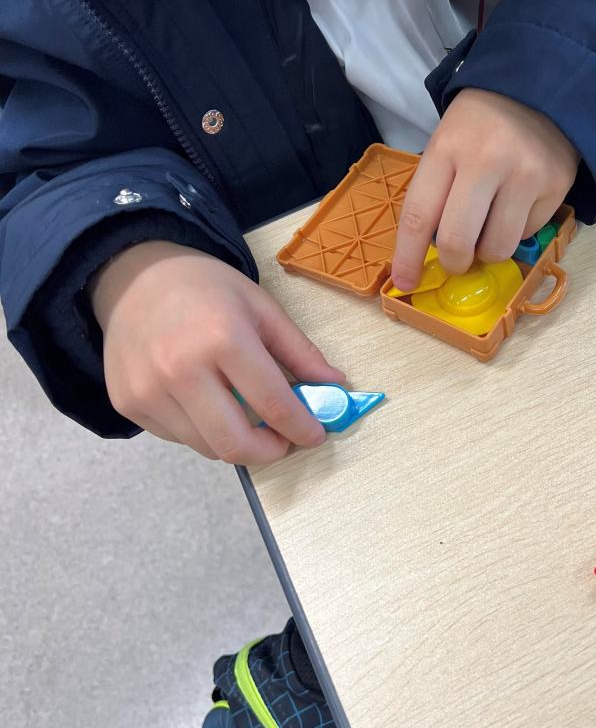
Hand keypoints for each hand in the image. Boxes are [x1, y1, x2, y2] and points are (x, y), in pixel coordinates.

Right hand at [91, 241, 343, 462]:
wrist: (133, 276)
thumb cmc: (205, 288)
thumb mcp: (261, 307)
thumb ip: (300, 351)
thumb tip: (336, 386)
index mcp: (224, 339)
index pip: (274, 406)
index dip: (302, 429)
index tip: (314, 434)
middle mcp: (181, 369)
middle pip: (236, 444)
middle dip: (270, 452)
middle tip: (283, 440)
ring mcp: (148, 390)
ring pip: (207, 447)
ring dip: (236, 442)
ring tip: (245, 415)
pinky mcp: (128, 402)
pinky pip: (178, 437)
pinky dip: (202, 430)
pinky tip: (206, 401)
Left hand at [391, 90, 578, 290]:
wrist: (539, 90)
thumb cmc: (481, 124)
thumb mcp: (447, 143)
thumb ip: (437, 193)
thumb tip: (429, 253)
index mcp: (447, 148)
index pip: (419, 215)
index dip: (408, 257)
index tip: (405, 282)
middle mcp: (486, 161)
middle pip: (457, 241)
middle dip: (453, 263)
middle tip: (455, 261)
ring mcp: (524, 175)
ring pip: (497, 248)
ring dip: (488, 251)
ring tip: (490, 228)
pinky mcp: (555, 186)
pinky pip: (527, 234)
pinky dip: (516, 231)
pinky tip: (517, 204)